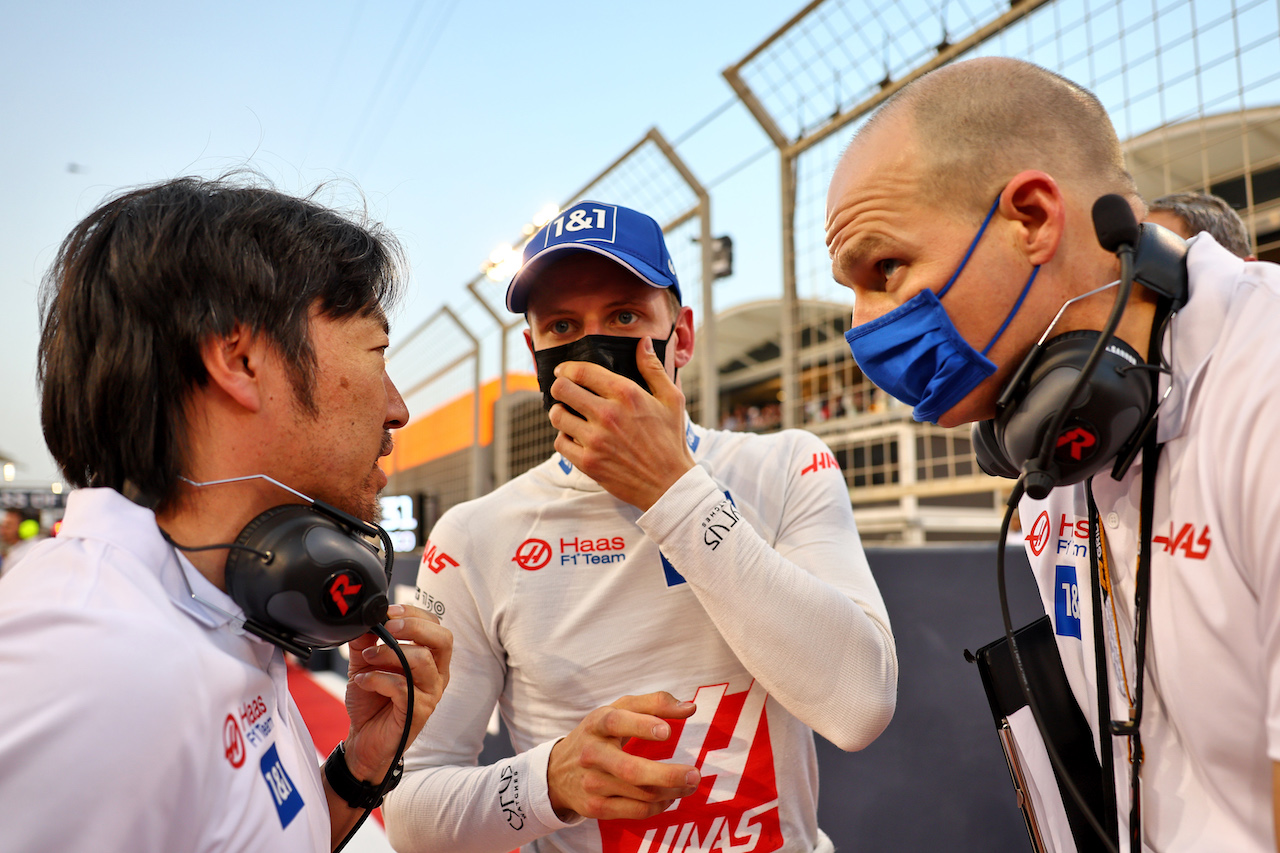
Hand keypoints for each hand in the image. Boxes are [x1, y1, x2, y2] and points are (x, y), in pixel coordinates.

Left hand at [341, 603, 452, 781]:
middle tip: (387, 628)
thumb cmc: (371, 701)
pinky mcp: (419, 712)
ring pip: (422, 660)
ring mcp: (431, 694)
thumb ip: (366, 640)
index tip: (389, 611)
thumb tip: (364, 616)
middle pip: (443, 639)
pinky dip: (377, 679)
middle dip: (414, 626)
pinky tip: (362, 682)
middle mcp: (437, 674)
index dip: (415, 613)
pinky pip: (402, 687)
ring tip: (367, 659)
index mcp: (430, 658)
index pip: (436, 626)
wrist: (363, 739)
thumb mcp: (365, 663)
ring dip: (388, 653)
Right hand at [547, 691, 699, 821]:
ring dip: (671, 791)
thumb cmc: (599, 734)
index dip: (641, 726)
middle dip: (667, 775)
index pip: (616, 722)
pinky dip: (659, 806)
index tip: (667, 731)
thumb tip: (690, 708)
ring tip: (689, 784)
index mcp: (597, 724)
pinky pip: (636, 811)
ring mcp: (592, 783)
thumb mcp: (618, 710)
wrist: (557, 772)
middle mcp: (591, 754)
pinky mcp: (595, 807)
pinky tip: (669, 797)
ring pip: (640, 793)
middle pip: (631, 770)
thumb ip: (654, 703)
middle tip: (695, 774)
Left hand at [549, 336, 694, 509]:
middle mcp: (608, 414)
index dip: (567, 368)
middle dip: (560, 387)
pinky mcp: (588, 462)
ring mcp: (595, 440)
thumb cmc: (671, 440)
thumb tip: (644, 342)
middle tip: (564, 392)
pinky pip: (560, 442)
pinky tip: (575, 436)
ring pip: (557, 415)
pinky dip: (564, 438)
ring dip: (560, 412)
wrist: (669, 485)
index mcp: (627, 394)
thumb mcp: (671, 399)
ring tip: (569, 414)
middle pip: (562, 389)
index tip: (564, 371)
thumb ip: (654, 368)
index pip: (581, 371)